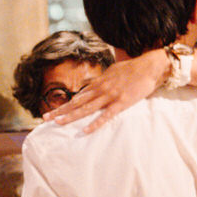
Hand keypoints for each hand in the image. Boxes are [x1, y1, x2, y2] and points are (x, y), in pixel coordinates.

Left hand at [43, 49, 169, 132]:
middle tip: (45, 117)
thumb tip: (95, 85)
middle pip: (76, 102)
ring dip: (70, 116)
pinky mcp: (121, 102)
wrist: (150, 66)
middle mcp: (100, 89)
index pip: (78, 96)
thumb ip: (103, 80)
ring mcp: (109, 96)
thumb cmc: (133, 69)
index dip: (64, 104)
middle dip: (60, 110)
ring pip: (86, 108)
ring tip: (57, 123)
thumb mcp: (113, 72)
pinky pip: (105, 115)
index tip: (53, 111)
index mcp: (98, 83)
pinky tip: (85, 131)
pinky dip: (95, 123)